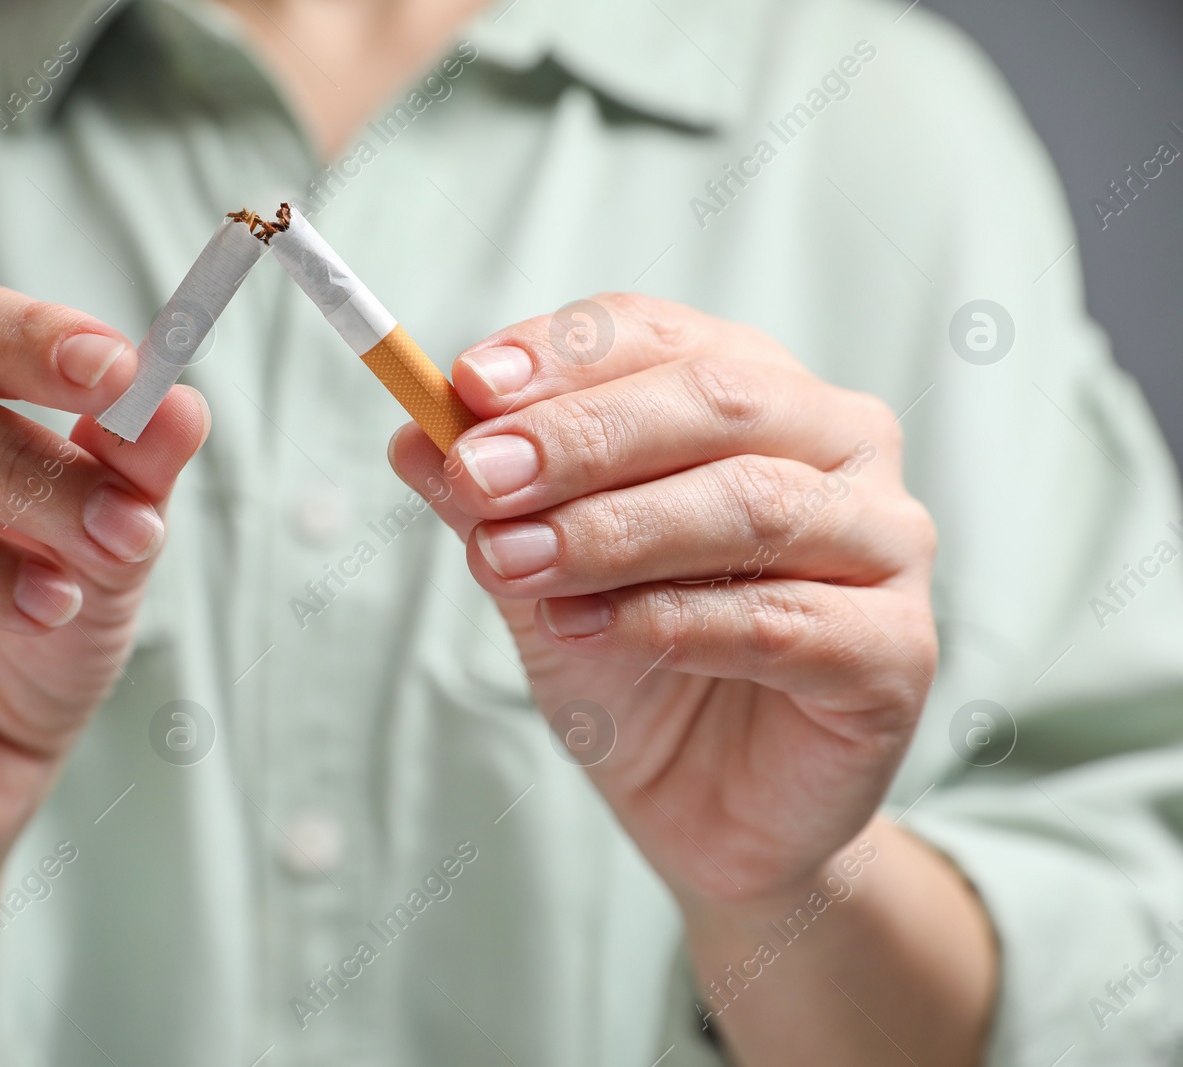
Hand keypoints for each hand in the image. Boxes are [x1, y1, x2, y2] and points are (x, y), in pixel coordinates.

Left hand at [389, 293, 937, 906]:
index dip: (562, 356)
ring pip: (752, 503)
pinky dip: (670, 620)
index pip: (658, 334)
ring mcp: (885, 542)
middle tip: (481, 478)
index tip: (465, 385)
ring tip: (512, 563)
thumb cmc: (632, 662)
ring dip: (614, 531)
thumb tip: (414, 435)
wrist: (707, 808)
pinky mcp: (899, 651)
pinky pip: (783, 620)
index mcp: (753, 392)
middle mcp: (838, 443)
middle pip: (718, 401)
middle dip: (582, 437)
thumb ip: (489, 502)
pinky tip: (587, 629)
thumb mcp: (537, 571)